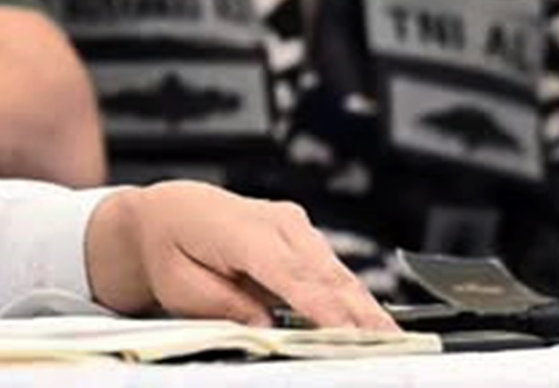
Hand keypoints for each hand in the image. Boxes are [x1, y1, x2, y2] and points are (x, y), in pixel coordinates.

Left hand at [84, 181, 396, 330]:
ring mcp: (291, 223)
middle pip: (324, 272)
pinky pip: (331, 268)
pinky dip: (351, 295)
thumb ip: (228, 306)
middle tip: (388, 344)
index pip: (290, 275)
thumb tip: (268, 327)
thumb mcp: (183, 287)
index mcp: (239, 231)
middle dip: (358, 311)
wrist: (168, 214)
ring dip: (363, 305)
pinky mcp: (301, 232)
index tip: (350, 333)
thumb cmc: (171, 248)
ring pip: (335, 270)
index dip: (324, 307)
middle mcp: (272, 221)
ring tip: (390, 338)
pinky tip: (371, 322)